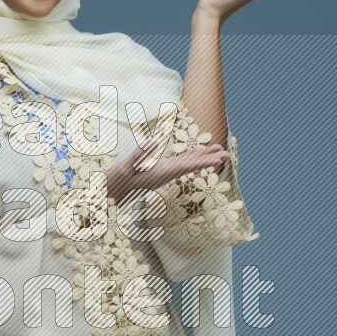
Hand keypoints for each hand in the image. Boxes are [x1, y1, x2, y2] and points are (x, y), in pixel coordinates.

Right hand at [107, 135, 228, 205]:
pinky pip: (178, 163)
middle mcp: (165, 174)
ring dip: (202, 156)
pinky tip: (196, 151)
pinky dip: (189, 156)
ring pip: (187, 163)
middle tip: (226, 153)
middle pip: (191, 165)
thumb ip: (139, 156)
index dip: (202, 163)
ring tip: (217, 149)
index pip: (185, 167)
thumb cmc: (115, 182)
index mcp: (160, 174)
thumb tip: (153, 142)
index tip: (217, 160)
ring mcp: (162, 173)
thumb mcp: (124, 167)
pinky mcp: (158, 171)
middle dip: (208, 159)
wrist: (110, 193)